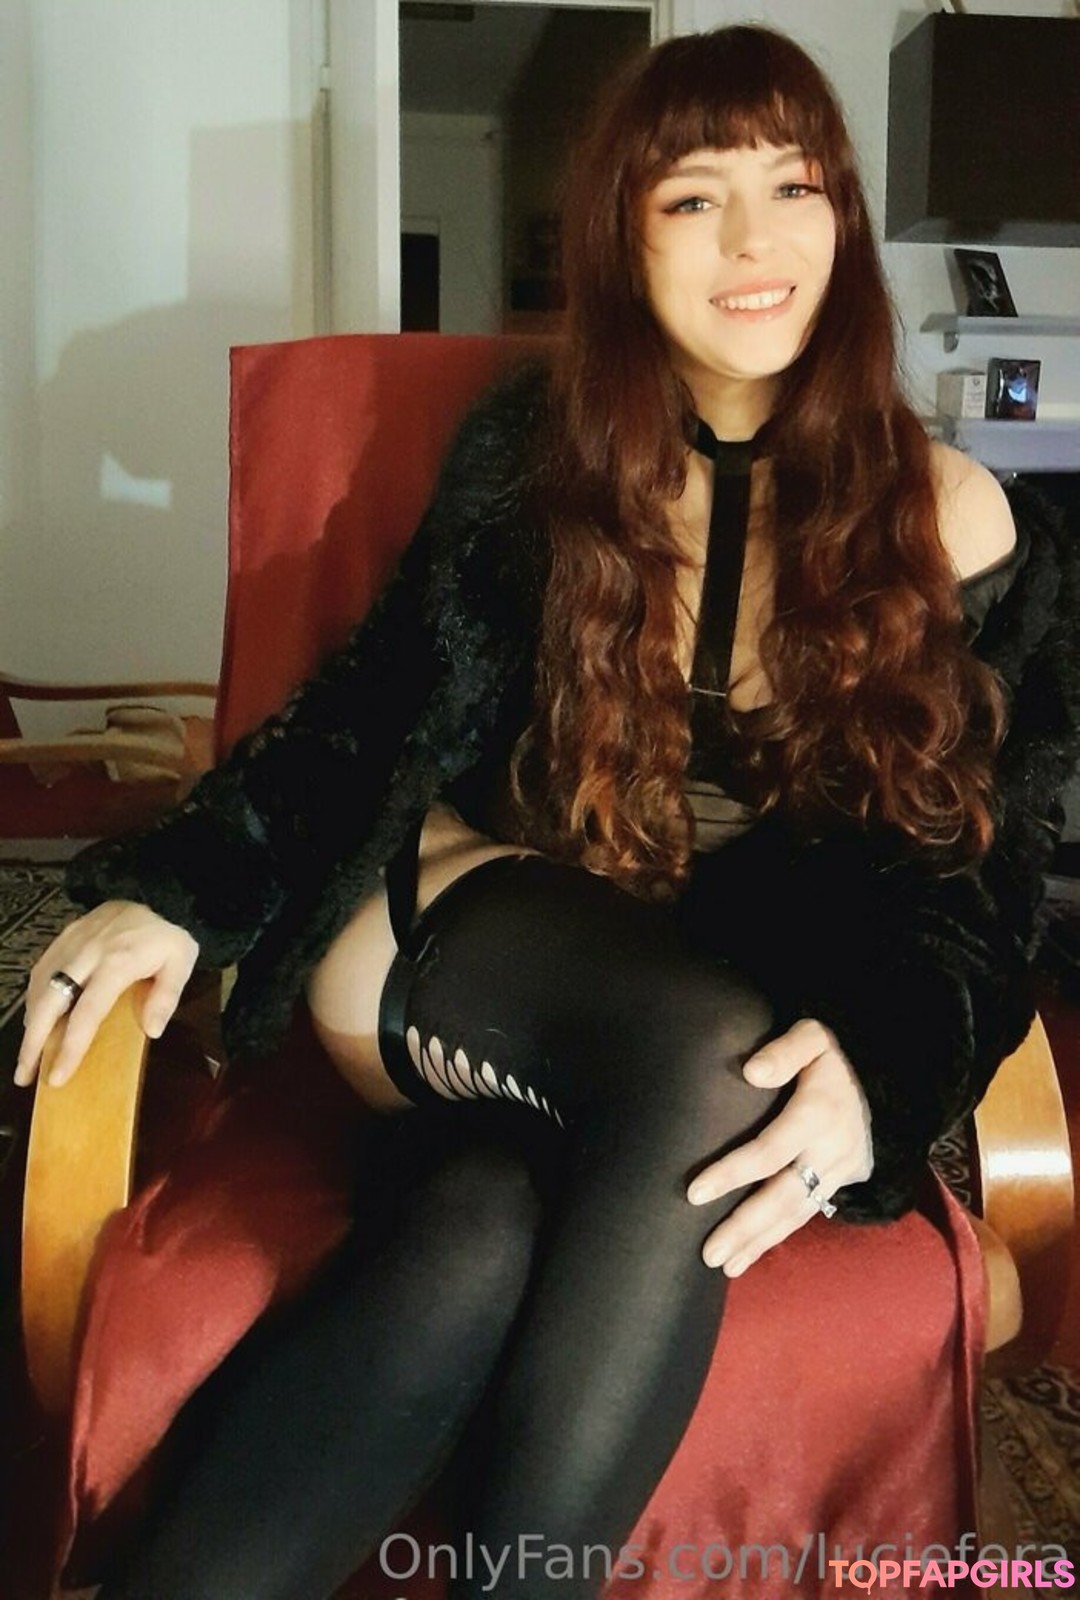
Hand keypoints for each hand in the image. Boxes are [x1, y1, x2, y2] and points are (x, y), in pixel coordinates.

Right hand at [15, 901, 198, 1089]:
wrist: (157, 890)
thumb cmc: (170, 933)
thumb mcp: (181, 962)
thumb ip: (166, 997)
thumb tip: (151, 1031)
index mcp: (117, 963)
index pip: (87, 1013)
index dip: (70, 1047)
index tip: (57, 1077)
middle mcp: (86, 953)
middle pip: (49, 1003)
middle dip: (32, 1043)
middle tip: (24, 1075)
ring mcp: (72, 941)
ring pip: (40, 986)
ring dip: (30, 1023)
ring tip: (28, 1054)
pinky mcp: (65, 934)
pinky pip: (42, 969)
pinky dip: (34, 997)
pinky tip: (35, 1018)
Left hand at [686, 1018, 872, 1275]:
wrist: (890, 1071)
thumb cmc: (835, 1050)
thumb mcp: (813, 1035)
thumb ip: (784, 1051)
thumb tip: (751, 1071)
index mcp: (819, 1114)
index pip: (769, 1151)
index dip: (732, 1173)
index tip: (694, 1193)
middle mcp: (832, 1149)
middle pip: (784, 1196)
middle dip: (745, 1227)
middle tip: (709, 1255)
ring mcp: (842, 1169)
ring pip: (798, 1212)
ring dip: (761, 1242)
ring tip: (726, 1266)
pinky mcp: (847, 1179)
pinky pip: (811, 1211)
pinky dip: (782, 1233)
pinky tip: (756, 1251)